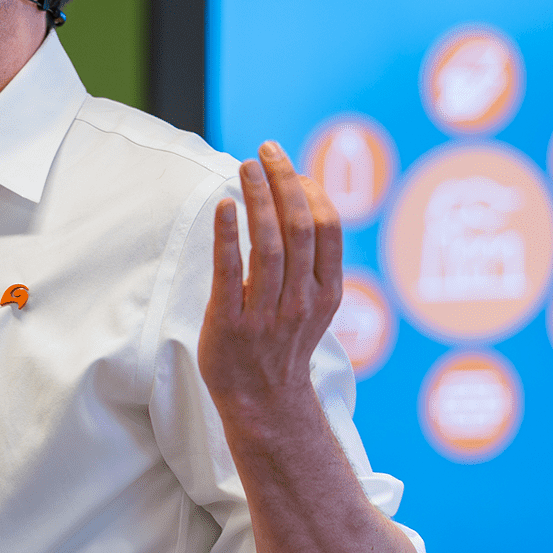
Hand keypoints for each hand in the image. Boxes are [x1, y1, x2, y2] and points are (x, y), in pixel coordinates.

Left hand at [198, 140, 344, 413]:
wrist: (262, 400)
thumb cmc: (283, 342)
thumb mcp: (314, 303)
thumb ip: (312, 259)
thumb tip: (299, 194)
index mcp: (326, 292)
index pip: (327, 229)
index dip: (311, 191)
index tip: (290, 167)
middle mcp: (301, 301)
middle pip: (298, 227)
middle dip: (283, 182)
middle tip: (266, 151)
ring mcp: (267, 313)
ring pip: (267, 244)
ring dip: (257, 198)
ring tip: (246, 167)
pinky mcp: (231, 322)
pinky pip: (230, 271)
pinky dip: (227, 235)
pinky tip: (224, 206)